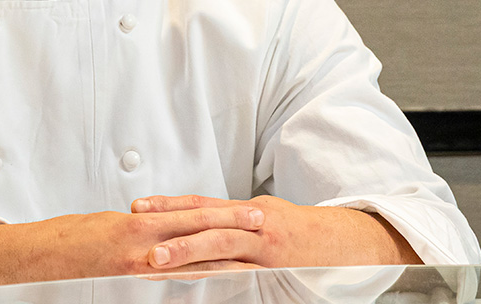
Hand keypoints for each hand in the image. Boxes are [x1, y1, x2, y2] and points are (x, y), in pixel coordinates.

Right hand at [0, 205, 265, 298]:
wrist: (37, 253)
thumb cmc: (70, 243)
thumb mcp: (109, 232)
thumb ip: (140, 234)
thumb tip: (161, 239)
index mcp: (143, 222)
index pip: (191, 216)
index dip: (222, 213)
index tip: (248, 212)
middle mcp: (145, 231)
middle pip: (199, 225)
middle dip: (233, 222)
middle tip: (266, 219)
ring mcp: (139, 249)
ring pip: (191, 242)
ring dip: (224, 241)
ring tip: (254, 239)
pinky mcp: (129, 263)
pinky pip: (168, 263)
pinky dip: (194, 264)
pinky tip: (216, 268)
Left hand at [130, 194, 419, 271]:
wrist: (345, 243)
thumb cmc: (303, 233)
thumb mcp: (267, 218)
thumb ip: (235, 222)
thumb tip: (201, 224)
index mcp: (248, 209)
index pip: (201, 204)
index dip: (169, 204)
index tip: (140, 205)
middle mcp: (252, 220)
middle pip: (203, 220)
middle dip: (168, 223)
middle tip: (135, 226)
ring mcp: (261, 243)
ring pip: (216, 245)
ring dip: (184, 251)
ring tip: (156, 258)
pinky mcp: (272, 263)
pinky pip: (236, 268)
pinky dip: (212, 273)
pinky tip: (192, 278)